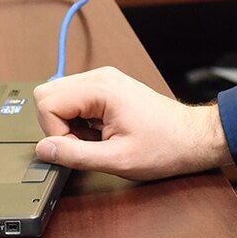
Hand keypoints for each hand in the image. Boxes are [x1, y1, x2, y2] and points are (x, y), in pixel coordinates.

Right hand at [32, 66, 228, 180]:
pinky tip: (99, 133)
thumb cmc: (165, 147)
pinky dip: (78, 120)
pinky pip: (75, 100)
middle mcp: (100, 77)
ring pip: (59, 97)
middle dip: (56, 125)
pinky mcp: (108, 88)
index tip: (76, 149)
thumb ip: (75, 155)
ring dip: (67, 123)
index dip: (55, 132)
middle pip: (47, 94)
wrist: (193, 138)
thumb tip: (44, 149)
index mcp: (101, 89)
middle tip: (82, 144)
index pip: (47, 102)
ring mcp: (104, 80)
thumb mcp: (117, 160)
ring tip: (95, 139)